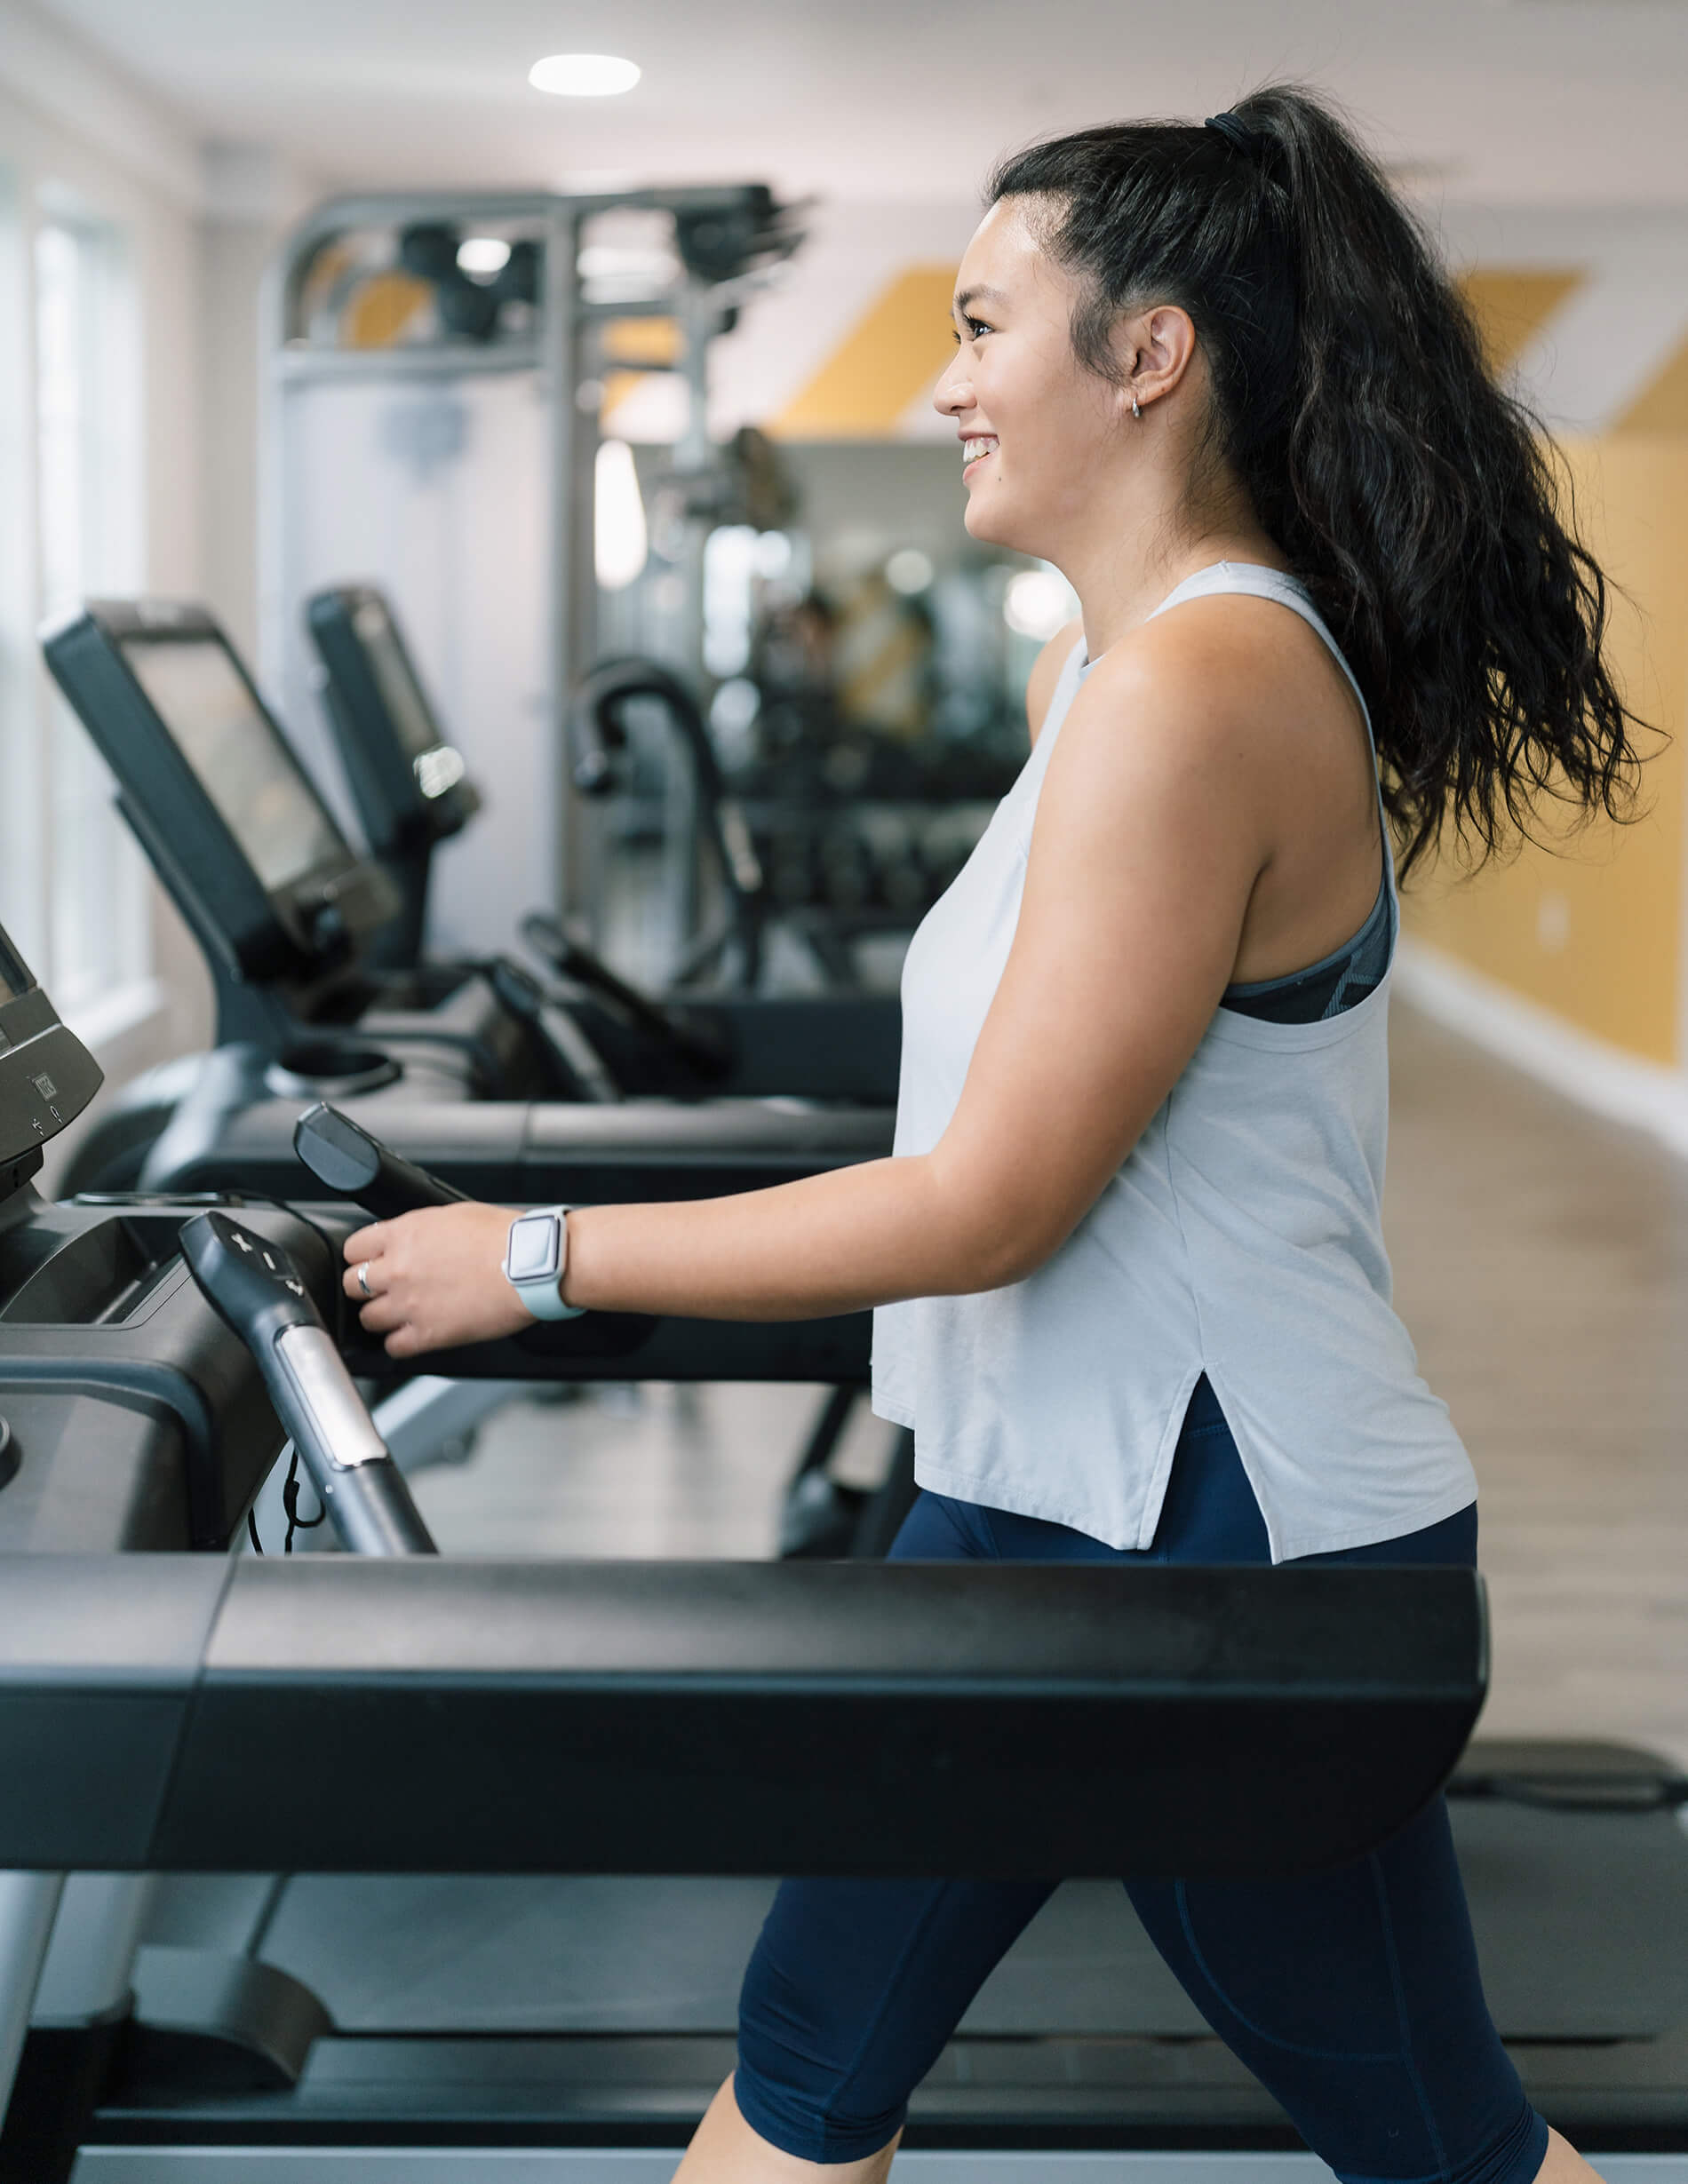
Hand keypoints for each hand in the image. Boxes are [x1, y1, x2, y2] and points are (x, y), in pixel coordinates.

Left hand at [343, 1202, 534, 1358]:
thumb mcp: (453, 1216)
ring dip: (381, 1316)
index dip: (363, 1256)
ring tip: (401, 1313)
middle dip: (367, 1287)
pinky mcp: (429, 1334)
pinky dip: (399, 1343)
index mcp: (404, 1234)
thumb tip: (412, 1240)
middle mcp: (398, 1269)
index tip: (372, 1262)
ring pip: (367, 1319)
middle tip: (386, 1288)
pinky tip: (412, 1336)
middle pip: (354, 1284)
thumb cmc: (505, 1237)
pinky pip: (393, 1347)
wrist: (531, 1264)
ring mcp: (410, 1304)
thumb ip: (421, 1231)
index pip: (354, 1248)